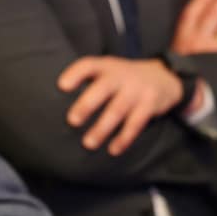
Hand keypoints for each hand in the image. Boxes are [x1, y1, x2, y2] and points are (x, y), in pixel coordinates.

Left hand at [57, 56, 185, 154]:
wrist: (164, 76)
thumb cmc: (123, 78)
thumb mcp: (108, 70)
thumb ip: (87, 80)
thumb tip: (52, 102)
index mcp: (106, 66)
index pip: (88, 65)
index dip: (75, 74)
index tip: (61, 86)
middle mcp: (121, 76)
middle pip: (103, 88)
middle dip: (87, 104)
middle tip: (72, 121)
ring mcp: (137, 90)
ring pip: (117, 110)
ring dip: (102, 128)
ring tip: (88, 143)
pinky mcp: (150, 104)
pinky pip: (135, 123)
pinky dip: (124, 138)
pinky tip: (113, 150)